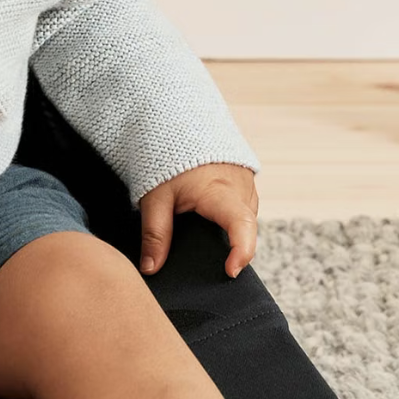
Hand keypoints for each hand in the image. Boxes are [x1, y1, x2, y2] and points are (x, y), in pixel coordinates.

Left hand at [137, 163, 259, 278]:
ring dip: (230, 233)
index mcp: (220, 190)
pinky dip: (229, 221)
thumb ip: (155, 234)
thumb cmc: (167, 159)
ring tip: (204, 237)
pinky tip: (209, 224)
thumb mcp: (154, 198)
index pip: (241, 224)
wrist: (179, 126)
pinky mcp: (246, 185)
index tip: (231, 271)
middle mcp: (241, 189)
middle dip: (232, 248)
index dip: (241, 251)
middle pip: (245, 229)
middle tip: (209, 264)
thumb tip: (150, 268)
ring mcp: (247, 186)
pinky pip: (243, 210)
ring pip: (245, 221)